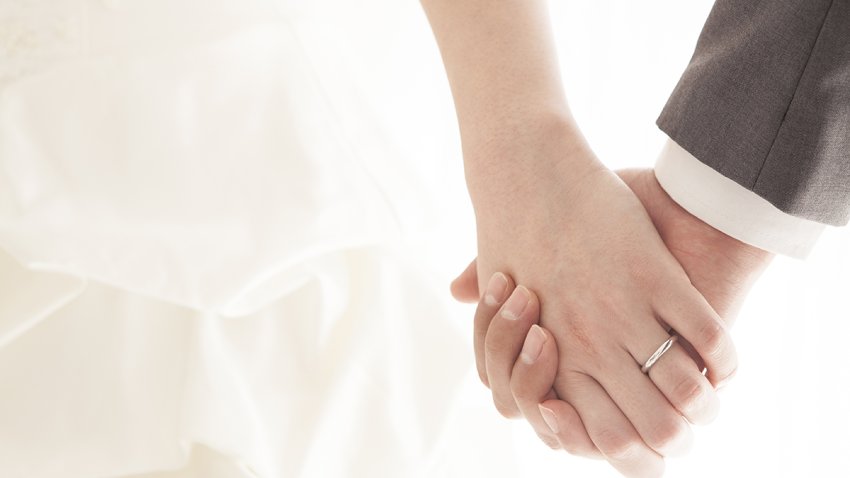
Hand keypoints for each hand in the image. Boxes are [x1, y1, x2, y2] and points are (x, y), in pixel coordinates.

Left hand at [468, 145, 736, 476]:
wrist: (528, 171)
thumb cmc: (511, 232)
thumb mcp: (495, 293)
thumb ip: (498, 333)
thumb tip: (493, 349)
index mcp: (551, 359)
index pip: (602, 438)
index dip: (634, 451)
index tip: (646, 439)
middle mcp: (588, 347)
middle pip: (650, 430)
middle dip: (675, 438)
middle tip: (685, 425)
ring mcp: (622, 313)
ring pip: (684, 394)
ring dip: (705, 403)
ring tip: (709, 395)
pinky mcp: (655, 276)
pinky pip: (708, 338)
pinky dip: (725, 358)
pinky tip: (723, 358)